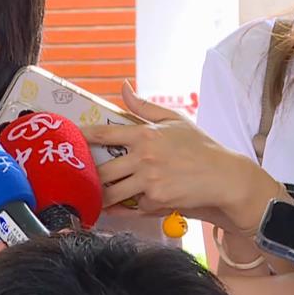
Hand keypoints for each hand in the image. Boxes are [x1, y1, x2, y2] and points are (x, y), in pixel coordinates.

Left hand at [81, 81, 277, 233]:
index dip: (83, 137)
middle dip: (89, 176)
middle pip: (102, 170)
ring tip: (90, 197)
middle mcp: (143, 157)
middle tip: (77, 178)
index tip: (69, 139)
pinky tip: (122, 206)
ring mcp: (149, 181)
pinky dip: (127, 207)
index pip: (105, 134)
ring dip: (100, 196)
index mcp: (145, 134)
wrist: (225, 177)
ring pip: (111, 193)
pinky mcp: (157, 201)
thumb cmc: (200, 147)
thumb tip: (123, 87)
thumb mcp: (174, 120)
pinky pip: (133, 206)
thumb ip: (143, 106)